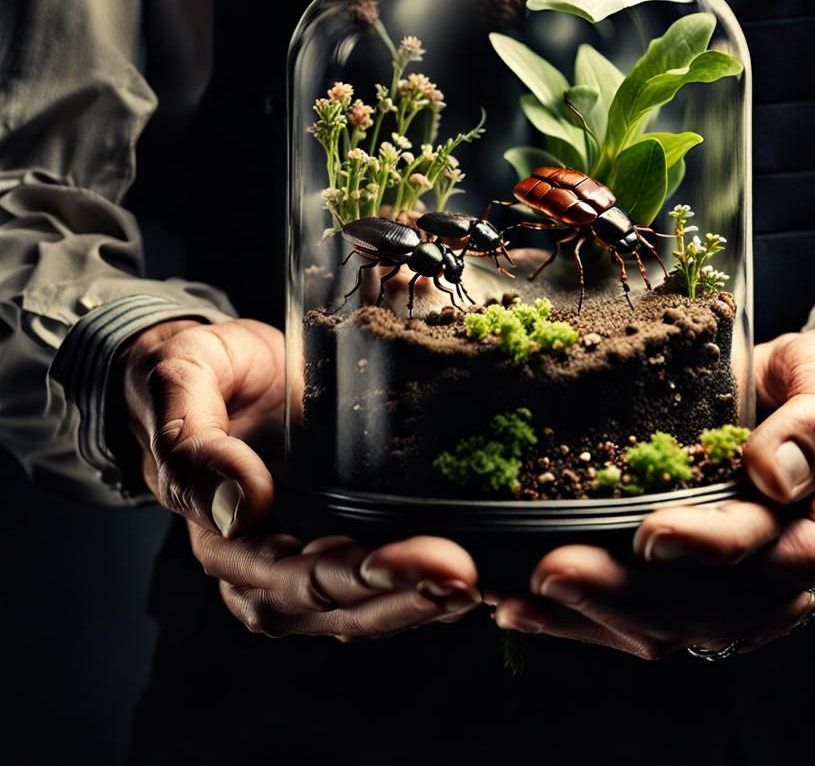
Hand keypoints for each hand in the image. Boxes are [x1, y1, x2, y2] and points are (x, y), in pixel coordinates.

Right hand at [117, 318, 480, 637]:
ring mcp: (307, 554)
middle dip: (401, 594)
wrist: (225, 366)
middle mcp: (263, 565)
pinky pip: (382, 580)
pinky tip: (473, 572)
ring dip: (420, 600)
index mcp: (220, 539)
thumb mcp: (180, 383)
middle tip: (463, 576)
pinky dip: (423, 583)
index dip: (346, 576)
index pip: (284, 577)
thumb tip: (241, 510)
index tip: (406, 561)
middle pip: (333, 603)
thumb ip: (194, 446)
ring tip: (476, 584)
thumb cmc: (195, 372)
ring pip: (364, 605)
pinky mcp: (342, 535)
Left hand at [492, 332, 814, 657]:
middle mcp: (782, 570)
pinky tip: (528, 609)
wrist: (803, 398)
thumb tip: (774, 474)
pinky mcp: (696, 590)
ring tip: (522, 600)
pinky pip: (646, 623)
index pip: (776, 551)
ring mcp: (739, 588)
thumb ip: (814, 424)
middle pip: (714, 609)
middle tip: (552, 571)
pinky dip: (586, 621)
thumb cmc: (813, 383)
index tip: (649, 535)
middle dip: (629, 596)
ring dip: (595, 619)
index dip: (713, 547)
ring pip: (674, 629)